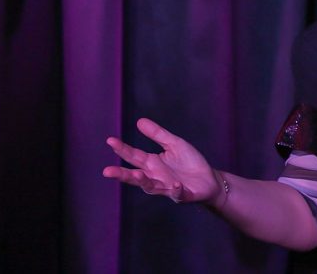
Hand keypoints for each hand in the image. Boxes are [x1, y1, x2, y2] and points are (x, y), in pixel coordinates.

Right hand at [102, 118, 219, 204]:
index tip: (110, 140)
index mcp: (153, 164)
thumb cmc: (189, 162)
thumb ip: (158, 134)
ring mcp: (168, 188)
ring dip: (143, 182)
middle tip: (107, 171)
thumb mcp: (174, 144)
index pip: (134, 156)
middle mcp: (156, 177)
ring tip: (135, 175)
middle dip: (122, 174)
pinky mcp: (183, 195)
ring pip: (152, 187)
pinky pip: (178, 194)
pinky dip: (176, 190)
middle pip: (136, 176)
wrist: (209, 179)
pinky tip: (175, 185)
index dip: (122, 149)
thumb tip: (139, 121)